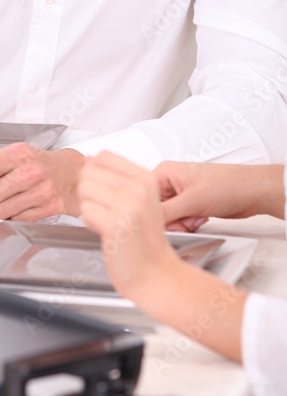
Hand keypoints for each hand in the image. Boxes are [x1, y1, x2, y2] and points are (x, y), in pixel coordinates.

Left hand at [0, 143, 84, 220]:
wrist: (72, 174)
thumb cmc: (36, 163)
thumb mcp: (4, 156)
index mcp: (16, 153)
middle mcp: (29, 171)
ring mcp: (40, 191)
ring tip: (2, 199)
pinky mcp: (48, 208)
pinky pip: (15, 219)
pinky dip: (10, 215)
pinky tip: (17, 205)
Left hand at [77, 151, 178, 301]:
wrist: (155, 273)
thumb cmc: (144, 240)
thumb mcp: (138, 199)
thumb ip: (115, 177)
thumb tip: (89, 160)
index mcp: (145, 178)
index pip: (103, 155)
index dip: (95, 172)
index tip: (106, 191)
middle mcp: (138, 188)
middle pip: (89, 172)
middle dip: (90, 192)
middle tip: (108, 211)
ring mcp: (128, 205)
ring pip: (84, 189)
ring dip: (90, 208)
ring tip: (108, 221)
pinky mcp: (116, 224)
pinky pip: (85, 211)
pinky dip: (91, 223)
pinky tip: (107, 232)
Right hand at [156, 161, 285, 229]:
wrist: (252, 192)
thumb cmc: (228, 185)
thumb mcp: (191, 201)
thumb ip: (165, 212)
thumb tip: (142, 220)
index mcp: (164, 172)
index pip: (143, 195)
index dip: (151, 212)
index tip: (163, 222)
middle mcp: (171, 181)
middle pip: (156, 209)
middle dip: (171, 220)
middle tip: (184, 221)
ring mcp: (181, 193)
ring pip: (168, 217)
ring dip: (181, 223)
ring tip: (195, 217)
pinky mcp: (190, 204)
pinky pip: (180, 219)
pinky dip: (189, 224)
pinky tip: (200, 218)